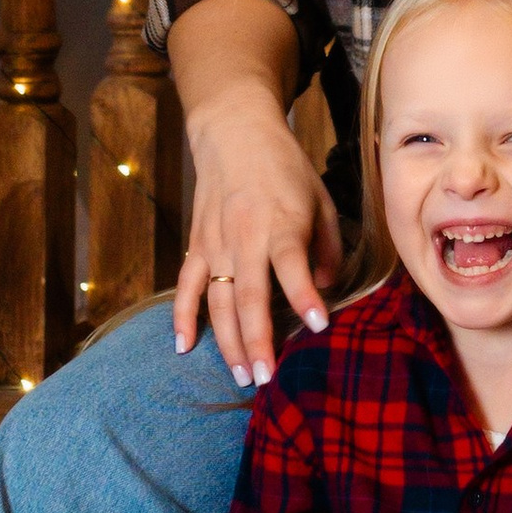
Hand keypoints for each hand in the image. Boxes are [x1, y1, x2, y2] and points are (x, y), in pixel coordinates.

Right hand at [172, 89, 342, 385]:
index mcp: (282, 223)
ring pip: (218, 301)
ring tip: (242, 376)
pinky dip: (182, 317)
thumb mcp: (321, 199)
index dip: (304, 295)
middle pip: (249, 296)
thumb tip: (324, 289)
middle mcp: (245, 237)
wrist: (235, 134)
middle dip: (258, 340)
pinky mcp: (197, 245)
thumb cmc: (286, 169)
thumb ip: (329, 247)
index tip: (317, 325)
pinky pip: (186, 287)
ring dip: (227, 342)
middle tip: (266, 378)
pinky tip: (184, 347)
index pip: (292, 265)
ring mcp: (216, 244)